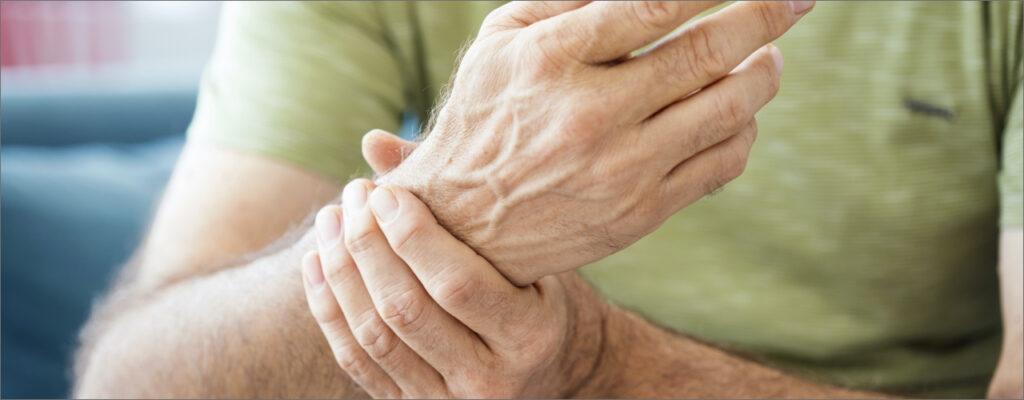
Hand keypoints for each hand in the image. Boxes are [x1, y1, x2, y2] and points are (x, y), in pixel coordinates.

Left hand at [302, 180, 604, 397]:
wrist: (549, 371)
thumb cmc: (536, 295)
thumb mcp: (526, 254)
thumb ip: (459, 199)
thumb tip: (375, 143)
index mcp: (528, 335)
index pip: (456, 284)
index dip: (411, 236)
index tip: (384, 191)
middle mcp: (489, 378)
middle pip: (406, 310)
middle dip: (368, 246)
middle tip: (353, 196)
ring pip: (375, 337)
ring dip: (342, 272)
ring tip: (330, 221)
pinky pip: (357, 362)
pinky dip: (329, 309)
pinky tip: (318, 262)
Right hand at [382, 1, 813, 284]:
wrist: (463, 229)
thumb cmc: (484, 119)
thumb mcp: (499, 42)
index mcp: (551, 58)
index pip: (657, 4)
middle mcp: (590, 113)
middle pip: (707, 53)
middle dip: (765, 16)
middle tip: (796, 0)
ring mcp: (622, 168)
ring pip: (728, 111)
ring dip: (764, 74)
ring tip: (770, 58)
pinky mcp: (642, 212)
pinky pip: (722, 164)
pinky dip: (745, 131)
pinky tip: (740, 115)